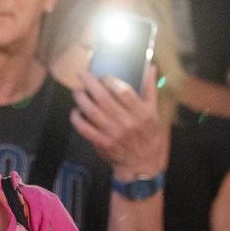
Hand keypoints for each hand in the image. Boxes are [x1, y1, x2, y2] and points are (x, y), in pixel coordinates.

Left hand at [71, 66, 169, 181]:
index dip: (110, 80)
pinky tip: (75, 111)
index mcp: (142, 113)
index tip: (103, 76)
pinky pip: (84, 128)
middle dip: (90, 83)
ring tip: (77, 90)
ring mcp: (114, 134)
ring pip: (92, 111)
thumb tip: (151, 67)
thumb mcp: (154, 112)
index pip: (123, 91)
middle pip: (103, 98)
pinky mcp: (103, 144)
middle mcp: (128, 123)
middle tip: (81, 74)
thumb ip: (151, 89)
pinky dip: (77, 118)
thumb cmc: (148, 134)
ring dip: (81, 98)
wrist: (142, 163)